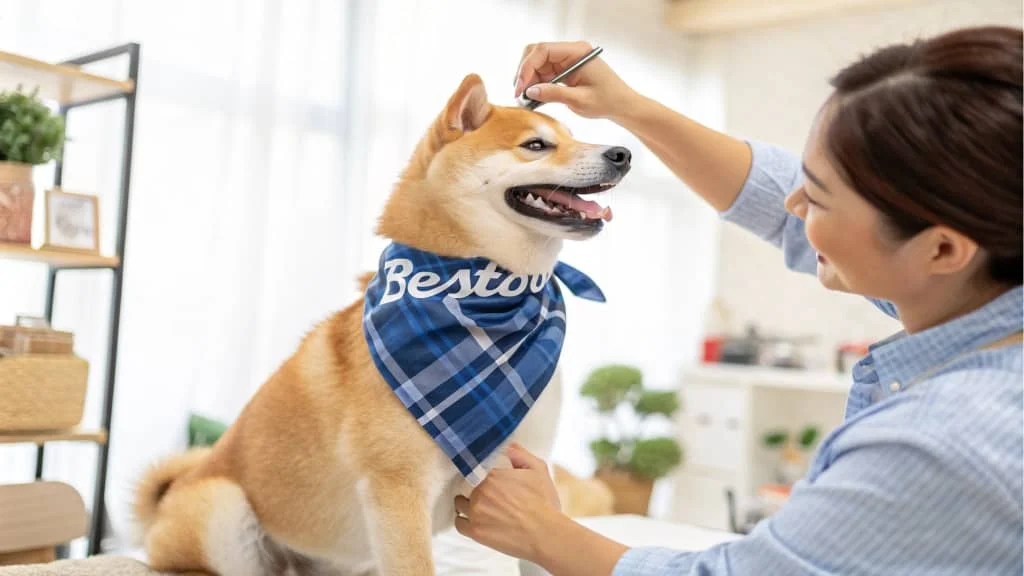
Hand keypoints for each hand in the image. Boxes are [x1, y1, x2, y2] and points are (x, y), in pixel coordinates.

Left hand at [454, 443, 563, 563]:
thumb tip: (506, 446)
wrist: (546, 535)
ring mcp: (476, 512)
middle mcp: (480, 492)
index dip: (479, 473)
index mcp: (492, 474)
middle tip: (487, 495)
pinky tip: (474, 520)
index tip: (484, 478)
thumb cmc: (544, 503)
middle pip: (466, 486)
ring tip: (479, 508)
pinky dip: (464, 521)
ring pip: (460, 504)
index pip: (474, 468)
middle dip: (475, 489)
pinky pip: (459, 523)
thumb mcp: (538, 469)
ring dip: (467, 504)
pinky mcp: (475, 531)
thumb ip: (519, 454)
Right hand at [514, 41, 639, 119]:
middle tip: (519, 93)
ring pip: (538, 63)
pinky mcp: (565, 69)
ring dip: (529, 79)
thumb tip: (529, 91)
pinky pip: (545, 72)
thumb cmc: (607, 101)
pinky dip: (537, 84)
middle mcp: (571, 51)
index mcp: (577, 52)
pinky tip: (534, 97)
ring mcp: (567, 60)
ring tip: (525, 98)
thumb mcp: (579, 100)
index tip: (520, 87)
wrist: (622, 105)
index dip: (527, 67)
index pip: (543, 50)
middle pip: (537, 53)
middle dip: (525, 72)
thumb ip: (553, 94)